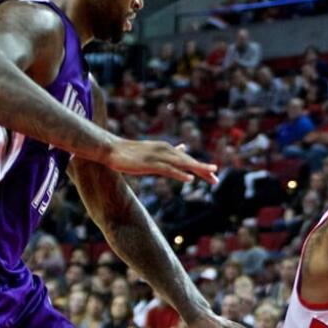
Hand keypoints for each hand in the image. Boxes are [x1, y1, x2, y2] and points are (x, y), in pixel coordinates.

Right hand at [104, 139, 218, 184]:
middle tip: (216, 177)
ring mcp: (157, 157)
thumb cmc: (130, 152)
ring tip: (211, 173)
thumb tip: (183, 149)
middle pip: (187, 161)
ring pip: (181, 164)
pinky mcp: (150, 163)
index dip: (200, 167)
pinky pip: (167, 169)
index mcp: (166, 149)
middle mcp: (164, 150)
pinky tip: (189, 179)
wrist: (111, 149)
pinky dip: (179, 174)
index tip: (213, 175)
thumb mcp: (153, 151)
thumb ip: (169, 153)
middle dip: (203, 169)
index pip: (187, 159)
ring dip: (197, 169)